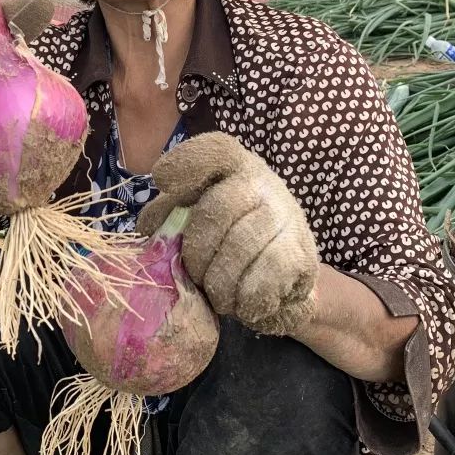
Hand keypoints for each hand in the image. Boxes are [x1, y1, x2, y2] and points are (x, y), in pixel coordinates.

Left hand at [137, 132, 319, 335]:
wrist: (282, 278)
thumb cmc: (226, 241)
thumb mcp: (193, 219)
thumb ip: (168, 216)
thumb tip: (150, 230)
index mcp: (235, 168)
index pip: (217, 150)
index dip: (187, 162)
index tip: (161, 179)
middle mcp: (264, 184)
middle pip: (219, 208)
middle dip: (197, 251)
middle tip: (194, 276)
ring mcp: (287, 216)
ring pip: (241, 246)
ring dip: (220, 281)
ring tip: (217, 295)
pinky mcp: (304, 253)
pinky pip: (266, 277)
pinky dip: (246, 297)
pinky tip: (243, 303)